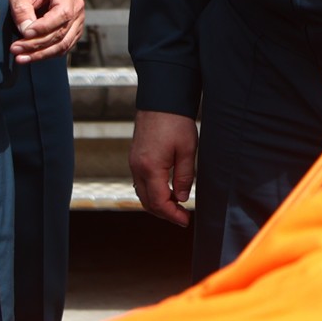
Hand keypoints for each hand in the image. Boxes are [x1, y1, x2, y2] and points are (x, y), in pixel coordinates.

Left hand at [7, 0, 85, 63]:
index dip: (44, 27)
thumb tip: (26, 32)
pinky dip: (46, 54)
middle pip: (62, 31)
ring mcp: (78, 20)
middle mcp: (76, 5)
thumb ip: (22, 11)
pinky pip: (63, 48)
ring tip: (20, 57)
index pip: (62, 13)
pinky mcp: (74, 32)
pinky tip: (29, 56)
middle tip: (15, 48)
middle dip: (37, 44)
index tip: (25, 33)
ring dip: (41, 53)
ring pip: (63, 44)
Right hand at [130, 109, 196, 226]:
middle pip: (147, 202)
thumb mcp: (187, 150)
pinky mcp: (135, 157)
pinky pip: (140, 182)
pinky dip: (151, 192)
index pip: (159, 203)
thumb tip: (181, 198)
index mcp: (150, 168)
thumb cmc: (176, 122)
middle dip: (164, 213)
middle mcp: (137, 168)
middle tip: (182, 217)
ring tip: (175, 206)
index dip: (172, 215)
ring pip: (142, 193)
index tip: (185, 221)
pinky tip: (165, 191)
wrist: (161, 99)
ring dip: (157, 204)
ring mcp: (133, 162)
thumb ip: (184, 177)